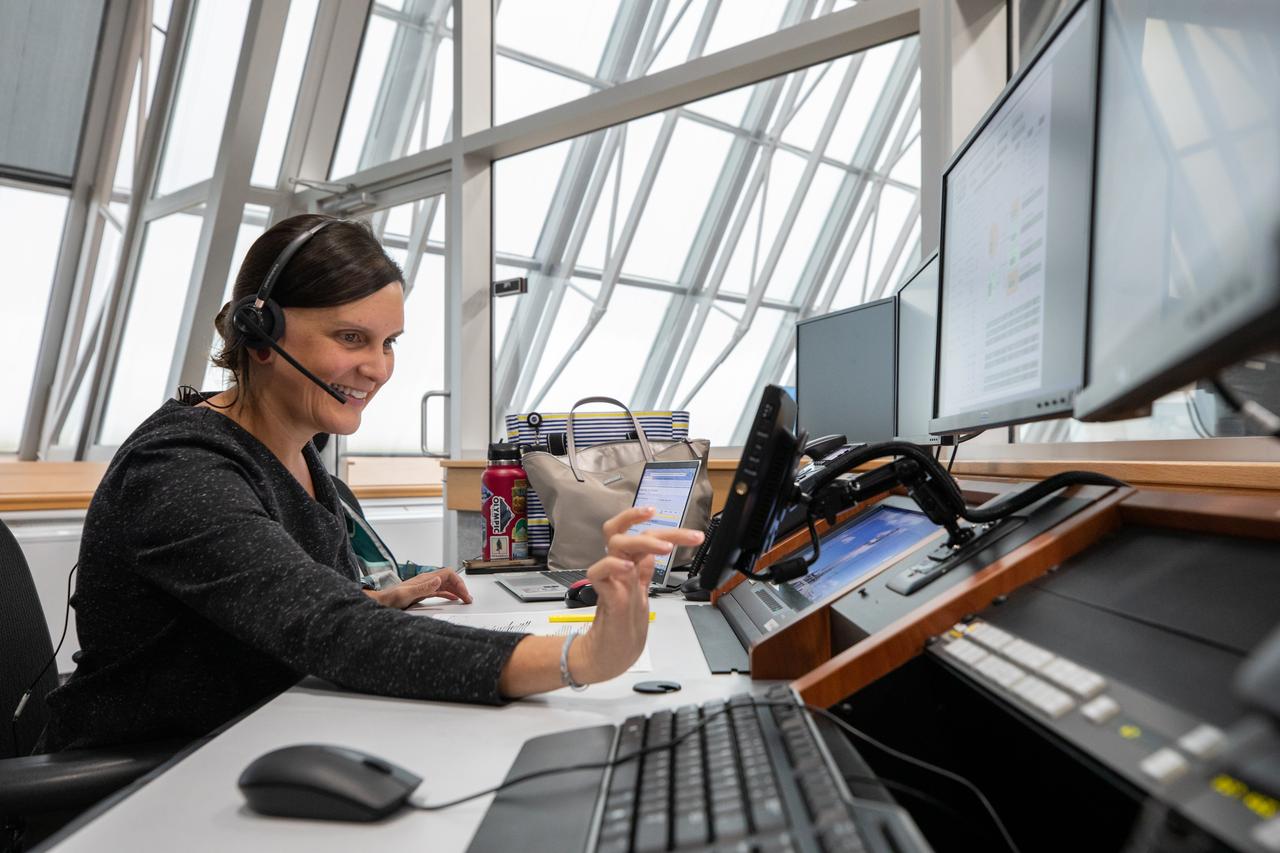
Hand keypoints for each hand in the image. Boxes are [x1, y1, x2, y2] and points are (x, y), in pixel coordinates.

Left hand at [364, 568, 471, 609]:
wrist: (380, 603)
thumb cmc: (389, 599)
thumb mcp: (406, 594)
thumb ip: (423, 587)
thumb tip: (438, 580)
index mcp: (424, 579)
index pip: (448, 574)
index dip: (458, 582)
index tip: (464, 594)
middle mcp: (426, 580)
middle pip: (449, 579)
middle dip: (460, 587)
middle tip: (468, 599)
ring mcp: (424, 586)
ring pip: (446, 584)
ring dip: (456, 590)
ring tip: (464, 599)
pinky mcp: (422, 593)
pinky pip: (440, 591)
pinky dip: (449, 594)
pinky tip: (453, 598)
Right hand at [570, 507, 703, 683]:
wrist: (607, 658)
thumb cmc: (624, 629)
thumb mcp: (641, 596)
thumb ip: (644, 573)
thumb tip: (653, 553)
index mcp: (631, 568)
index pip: (645, 537)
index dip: (668, 530)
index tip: (694, 534)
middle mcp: (619, 569)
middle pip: (629, 533)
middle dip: (658, 529)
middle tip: (687, 537)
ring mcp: (611, 581)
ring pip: (616, 544)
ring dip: (641, 540)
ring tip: (664, 548)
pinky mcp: (603, 597)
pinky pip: (599, 572)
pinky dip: (612, 565)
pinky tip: (628, 568)